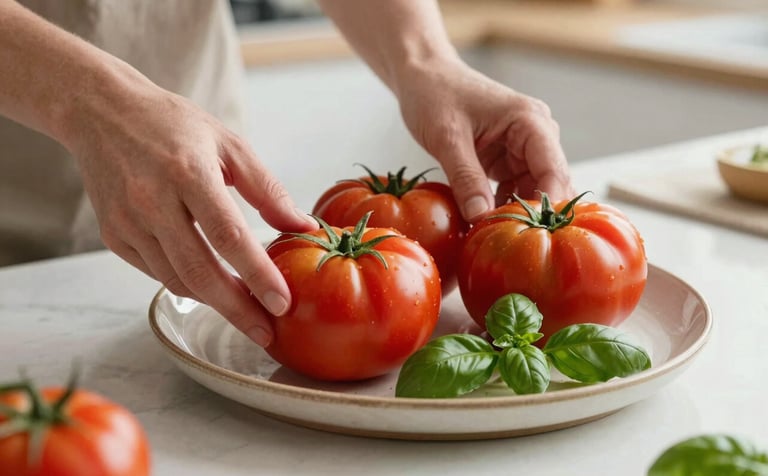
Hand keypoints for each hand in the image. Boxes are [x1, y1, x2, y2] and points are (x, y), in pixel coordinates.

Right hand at [62, 78, 315, 346]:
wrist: (102, 112)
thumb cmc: (174, 125)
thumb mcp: (229, 144)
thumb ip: (267, 189)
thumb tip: (304, 228)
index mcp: (188, 172)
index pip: (228, 236)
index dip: (258, 274)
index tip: (283, 304)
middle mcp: (152, 200)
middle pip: (200, 271)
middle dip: (237, 309)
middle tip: (266, 334)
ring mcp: (128, 221)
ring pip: (177, 279)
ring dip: (214, 302)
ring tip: (247, 312)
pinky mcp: (113, 235)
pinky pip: (157, 273)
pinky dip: (187, 285)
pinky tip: (211, 287)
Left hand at [395, 58, 574, 220]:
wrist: (422, 76)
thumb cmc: (434, 94)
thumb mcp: (447, 138)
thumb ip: (465, 178)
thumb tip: (482, 217)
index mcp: (531, 122)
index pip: (554, 171)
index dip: (547, 206)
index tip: (532, 237)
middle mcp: (536, 135)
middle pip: (549, 186)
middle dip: (533, 215)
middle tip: (511, 243)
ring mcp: (523, 148)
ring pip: (532, 192)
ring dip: (516, 214)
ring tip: (495, 236)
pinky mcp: (507, 159)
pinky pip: (514, 191)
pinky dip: (503, 208)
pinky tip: (486, 224)